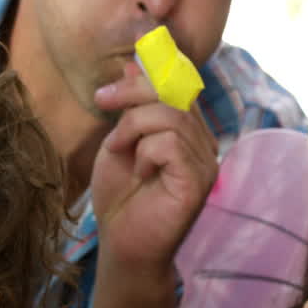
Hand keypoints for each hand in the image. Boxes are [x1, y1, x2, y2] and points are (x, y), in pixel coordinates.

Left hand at [91, 61, 218, 277]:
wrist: (123, 245)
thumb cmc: (121, 197)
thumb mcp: (120, 140)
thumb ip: (132, 105)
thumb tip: (135, 62)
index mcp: (188, 130)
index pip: (178, 83)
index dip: (145, 75)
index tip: (106, 93)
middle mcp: (204, 142)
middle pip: (176, 92)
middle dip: (133, 92)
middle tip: (102, 104)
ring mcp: (205, 162)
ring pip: (172, 116)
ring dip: (133, 126)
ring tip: (120, 151)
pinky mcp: (198, 181)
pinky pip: (171, 144)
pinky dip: (146, 151)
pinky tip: (140, 171)